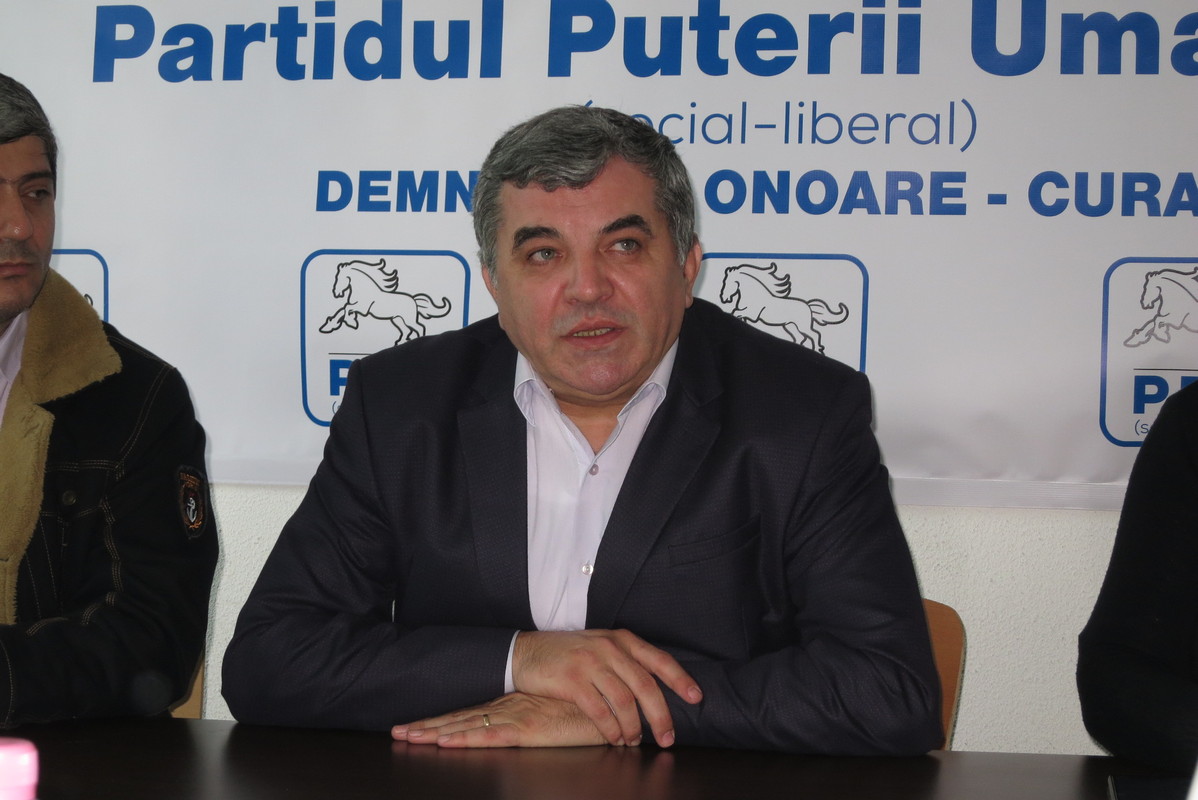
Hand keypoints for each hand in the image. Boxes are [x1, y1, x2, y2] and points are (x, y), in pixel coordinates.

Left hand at [392, 693, 606, 747]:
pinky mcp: (527, 730)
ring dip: (435, 733)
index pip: (470, 713)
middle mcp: (508, 709)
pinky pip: (489, 736)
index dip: (442, 720)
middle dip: (428, 727)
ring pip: (467, 726)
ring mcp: (515, 718)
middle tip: (398, 732)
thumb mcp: (556, 713)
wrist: (611, 704)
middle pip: (461, 718)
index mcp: (513, 705)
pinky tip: (444, 742)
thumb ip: (540, 717)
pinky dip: (464, 739)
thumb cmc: (588, 708)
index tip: (416, 726)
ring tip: (407, 737)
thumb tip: (529, 723)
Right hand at [512, 629, 701, 747]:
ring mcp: (590, 663)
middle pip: (646, 685)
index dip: (680, 679)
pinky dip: (610, 729)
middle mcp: (609, 648)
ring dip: (634, 727)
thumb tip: (654, 691)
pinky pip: (599, 711)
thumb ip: (626, 661)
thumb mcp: (601, 647)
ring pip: (624, 701)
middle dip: (661, 716)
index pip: (659, 660)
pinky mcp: (572, 680)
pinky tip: (614, 738)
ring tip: (634, 740)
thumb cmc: (569, 653)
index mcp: (621, 639)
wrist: (527, 652)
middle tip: (668, 737)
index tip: (696, 697)